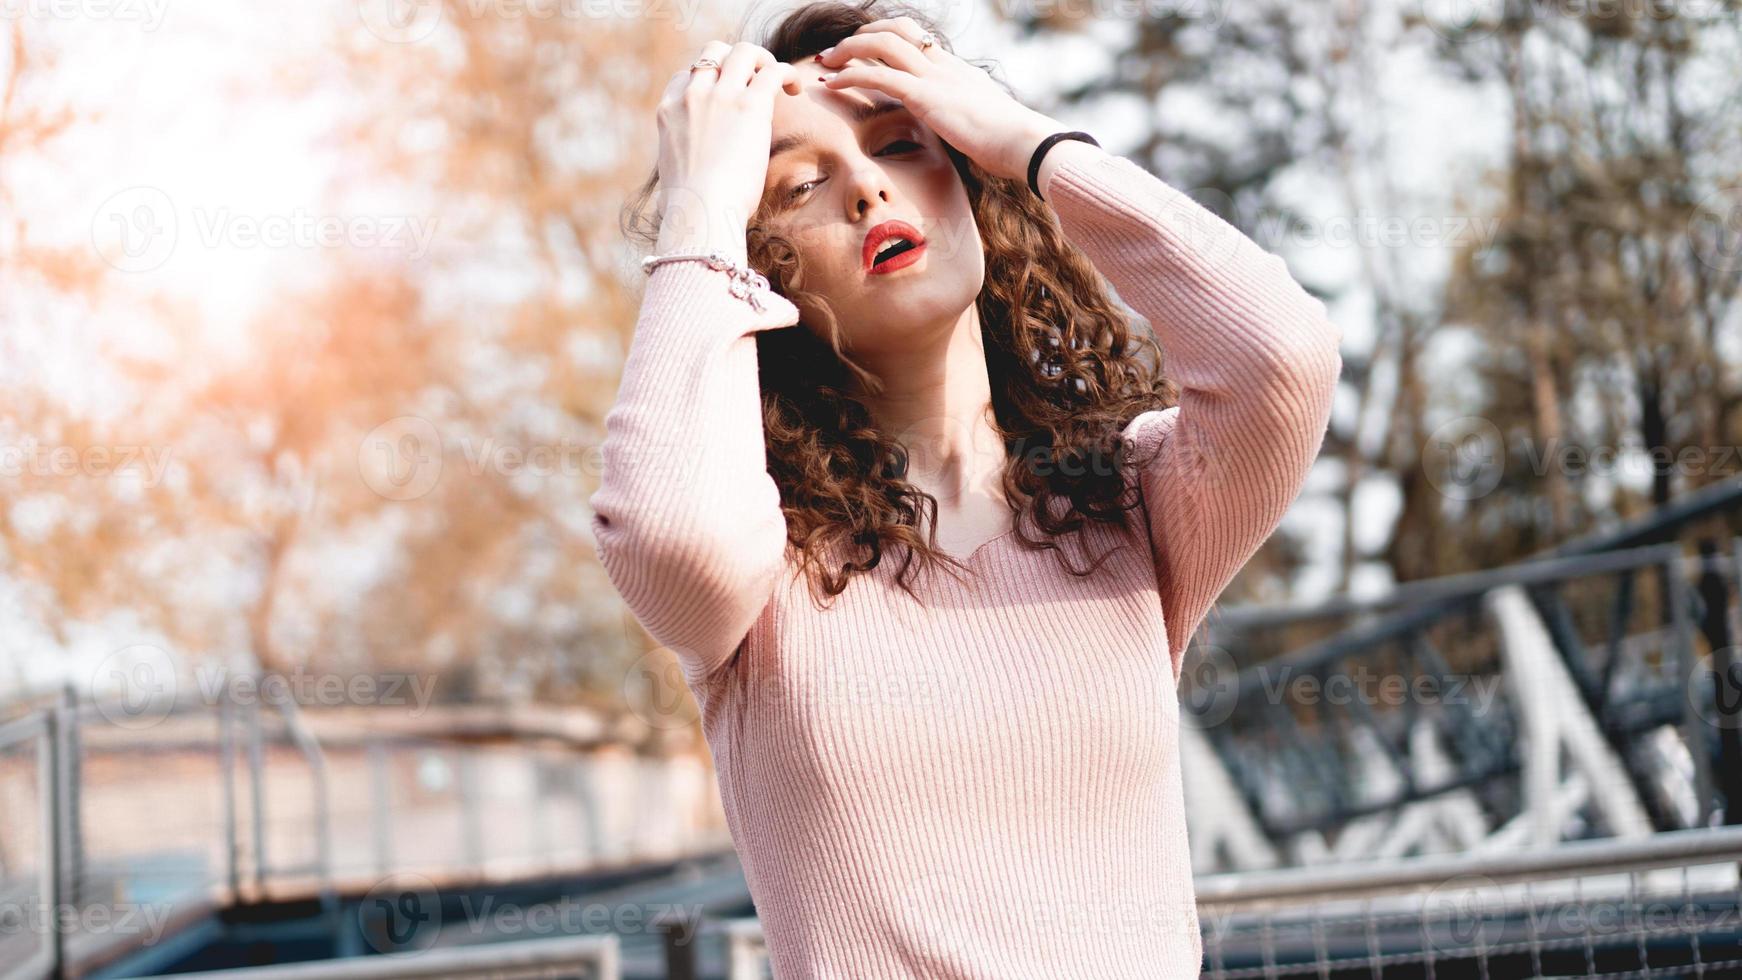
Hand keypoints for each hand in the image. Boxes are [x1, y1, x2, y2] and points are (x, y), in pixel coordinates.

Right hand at [654, 40, 801, 259]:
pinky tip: (795, 88)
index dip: (711, 79)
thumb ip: (678, 168)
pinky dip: (786, 72)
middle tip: (755, 80)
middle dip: (736, 60)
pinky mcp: (749, 105)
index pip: (687, 75)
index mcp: (669, 112)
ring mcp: (719, 96)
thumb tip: (674, 195)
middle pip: (714, 52)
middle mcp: (691, 96)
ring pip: (744, 52)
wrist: (700, 212)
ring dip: (763, 60)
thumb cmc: (688, 209)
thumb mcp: (672, 180)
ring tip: (778, 80)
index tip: (728, 95)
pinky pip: (772, 71)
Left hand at [816, 17, 1066, 184]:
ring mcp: (935, 77)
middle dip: (861, 37)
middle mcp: (944, 66)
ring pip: (882, 44)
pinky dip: (850, 76)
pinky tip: (831, 84)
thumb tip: (966, 139)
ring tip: (826, 62)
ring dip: (848, 49)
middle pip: (896, 30)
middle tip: (835, 53)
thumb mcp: (986, 127)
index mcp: (958, 71)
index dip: (887, 38)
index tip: (864, 51)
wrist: (1025, 144)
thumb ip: (968, 124)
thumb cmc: (1012, 146)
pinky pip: (878, 77)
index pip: (917, 39)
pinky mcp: (926, 96)